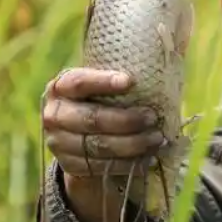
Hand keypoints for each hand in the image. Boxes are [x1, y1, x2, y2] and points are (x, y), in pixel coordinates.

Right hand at [41, 68, 164, 180]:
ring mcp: (59, 143)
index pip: (79, 83)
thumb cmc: (97, 101)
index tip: (130, 81)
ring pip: (100, 146)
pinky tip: (147, 157)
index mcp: (60, 87)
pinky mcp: (70, 165)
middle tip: (153, 117)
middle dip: (126, 120)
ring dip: (133, 144)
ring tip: (158, 139)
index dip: (103, 82)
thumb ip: (119, 79)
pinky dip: (128, 163)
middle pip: (92, 119)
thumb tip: (166, 54)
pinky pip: (102, 166)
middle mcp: (54, 115)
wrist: (75, 137)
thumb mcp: (99, 87)